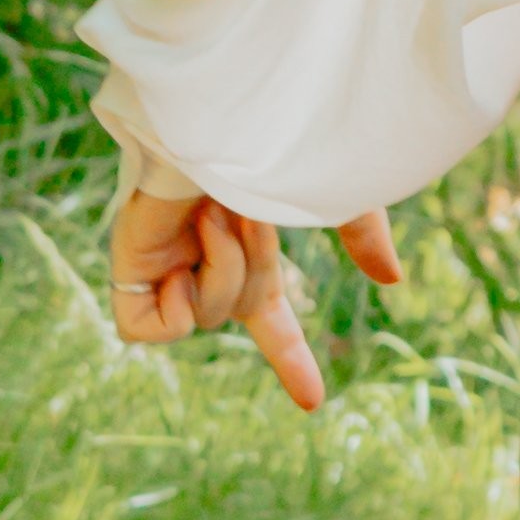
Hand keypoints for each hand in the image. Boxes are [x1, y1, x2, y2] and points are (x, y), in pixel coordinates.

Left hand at [109, 161, 401, 414]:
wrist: (214, 116)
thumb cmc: (275, 141)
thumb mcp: (333, 192)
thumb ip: (363, 235)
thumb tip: (391, 279)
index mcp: (249, 254)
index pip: (271, 321)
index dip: (291, 360)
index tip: (311, 403)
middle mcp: (207, 265)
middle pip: (246, 309)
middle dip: (257, 268)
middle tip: (249, 213)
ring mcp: (166, 268)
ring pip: (206, 318)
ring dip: (222, 271)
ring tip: (212, 218)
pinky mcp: (128, 273)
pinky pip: (152, 331)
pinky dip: (175, 306)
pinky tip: (182, 264)